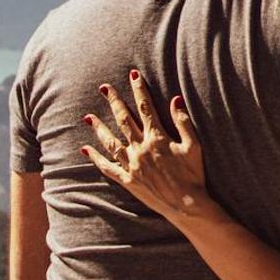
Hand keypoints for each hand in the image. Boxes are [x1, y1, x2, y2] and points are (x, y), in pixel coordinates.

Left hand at [80, 72, 215, 224]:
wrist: (186, 205)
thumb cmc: (193, 175)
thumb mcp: (193, 146)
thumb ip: (183, 122)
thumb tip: (176, 100)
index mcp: (157, 138)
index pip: (146, 108)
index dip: (139, 90)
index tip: (133, 75)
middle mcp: (140, 149)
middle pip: (124, 120)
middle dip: (114, 102)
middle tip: (104, 88)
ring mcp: (131, 165)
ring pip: (111, 142)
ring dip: (99, 128)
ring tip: (88, 117)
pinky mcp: (128, 180)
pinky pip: (107, 168)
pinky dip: (95, 158)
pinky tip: (86, 149)